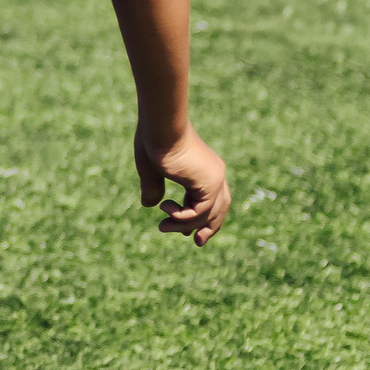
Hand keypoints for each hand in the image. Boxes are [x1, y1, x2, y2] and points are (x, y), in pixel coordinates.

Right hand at [136, 124, 228, 245]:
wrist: (161, 126)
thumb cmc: (154, 141)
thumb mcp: (151, 170)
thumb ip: (153, 188)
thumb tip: (149, 205)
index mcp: (204, 169)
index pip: (211, 199)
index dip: (201, 216)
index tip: (189, 232)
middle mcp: (215, 174)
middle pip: (219, 209)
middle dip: (208, 228)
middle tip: (197, 243)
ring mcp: (215, 179)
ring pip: (208, 214)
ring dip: (185, 225)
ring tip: (162, 227)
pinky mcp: (210, 183)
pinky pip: (200, 212)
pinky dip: (182, 217)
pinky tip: (165, 211)